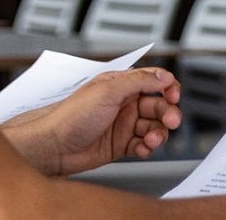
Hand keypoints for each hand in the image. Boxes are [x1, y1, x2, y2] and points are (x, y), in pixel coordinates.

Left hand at [2, 66, 181, 175]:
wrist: (52, 147)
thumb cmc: (71, 116)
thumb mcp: (108, 90)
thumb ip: (139, 81)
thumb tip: (164, 77)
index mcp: (122, 85)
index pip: (154, 81)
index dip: (168, 88)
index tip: (173, 95)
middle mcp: (125, 104)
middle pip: (159, 105)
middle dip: (168, 113)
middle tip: (170, 121)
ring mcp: (123, 125)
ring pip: (154, 126)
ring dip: (158, 133)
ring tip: (151, 140)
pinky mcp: (121, 145)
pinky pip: (143, 144)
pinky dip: (147, 148)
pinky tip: (143, 149)